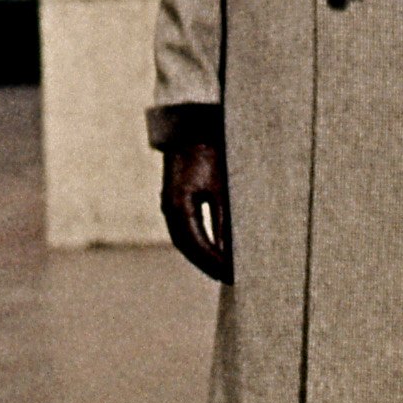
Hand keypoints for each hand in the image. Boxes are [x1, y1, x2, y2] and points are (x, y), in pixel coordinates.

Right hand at [155, 114, 232, 284]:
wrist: (194, 124)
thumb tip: (228, 251)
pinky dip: (199, 242)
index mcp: (179, 206)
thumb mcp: (223, 186)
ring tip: (224, 269)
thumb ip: (224, 220)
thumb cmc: (212, 151)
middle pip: (188, 247)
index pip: (198, 246)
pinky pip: (185, 228)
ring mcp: (169, 204)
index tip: (233, 276)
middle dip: (208, 264)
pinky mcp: (175, 199)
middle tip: (230, 278)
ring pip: (185, 240)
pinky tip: (214, 248)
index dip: (215, 263)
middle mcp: (169, 208)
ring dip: (202, 255)